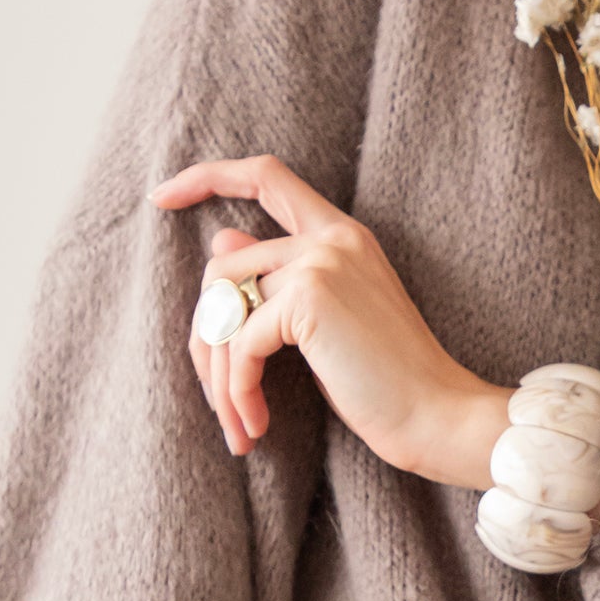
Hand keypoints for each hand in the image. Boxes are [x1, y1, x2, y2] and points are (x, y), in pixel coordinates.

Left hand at [149, 153, 510, 482]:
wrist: (439, 416)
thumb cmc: (388, 382)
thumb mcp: (326, 323)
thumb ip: (278, 278)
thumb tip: (220, 240)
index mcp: (342, 234)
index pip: (265, 175)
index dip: (207, 177)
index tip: (160, 197)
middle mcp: (331, 237)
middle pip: (222, 267)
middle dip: (204, 339)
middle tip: (219, 401)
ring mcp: (321, 262)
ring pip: (223, 309)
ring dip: (218, 377)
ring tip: (237, 425)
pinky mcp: (310, 299)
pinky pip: (240, 344)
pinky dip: (238, 392)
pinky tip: (257, 424)